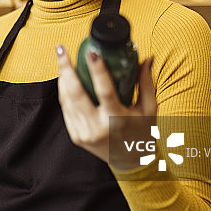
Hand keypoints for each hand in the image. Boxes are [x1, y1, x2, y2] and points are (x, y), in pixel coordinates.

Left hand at [56, 45, 155, 168]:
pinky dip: (64, 92)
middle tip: (61, 49)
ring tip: (62, 58)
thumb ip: (146, 83)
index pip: (105, 91)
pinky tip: (65, 78)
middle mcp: (97, 128)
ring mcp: (83, 133)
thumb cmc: (142, 132)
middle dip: (66, 68)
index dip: (98, 71)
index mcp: (117, 120)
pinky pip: (66, 109)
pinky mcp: (76, 136)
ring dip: (63, 77)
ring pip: (66, 100)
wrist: (131, 162)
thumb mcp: (149, 109)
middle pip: (76, 93)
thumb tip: (147, 57)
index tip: (92, 52)